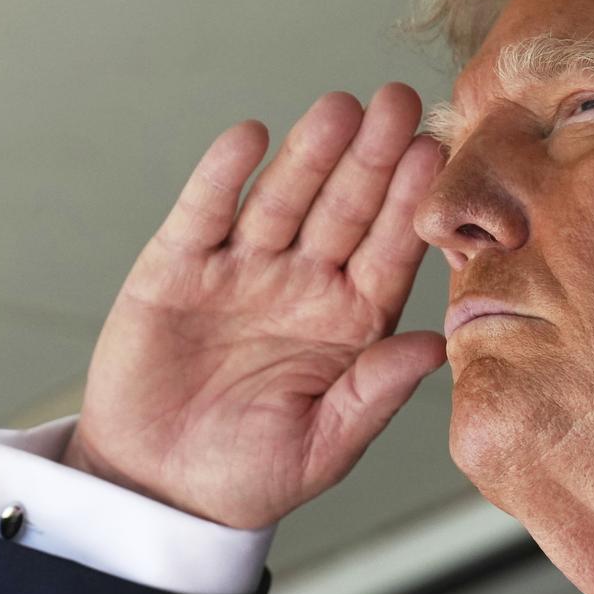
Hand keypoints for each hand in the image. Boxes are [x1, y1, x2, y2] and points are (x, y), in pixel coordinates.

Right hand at [63, 84, 445, 528]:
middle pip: (343, 209)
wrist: (157, 491)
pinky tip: (248, 137)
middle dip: (371, 157)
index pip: (388, 251)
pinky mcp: (176, 269)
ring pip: (281, 199)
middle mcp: (301, 284)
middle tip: (399, 103)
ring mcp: (239, 270)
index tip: (435, 156)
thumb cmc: (247, 475)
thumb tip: (434, 345)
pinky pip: (203, 213)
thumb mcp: (323, 448)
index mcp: (349, 322)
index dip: (409, 204)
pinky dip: (222, 176)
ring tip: (338, 110)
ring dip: (308, 153)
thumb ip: (375, 394)